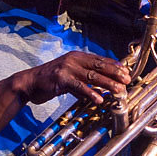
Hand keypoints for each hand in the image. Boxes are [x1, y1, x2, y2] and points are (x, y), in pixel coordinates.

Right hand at [16, 51, 130, 105]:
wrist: (29, 83)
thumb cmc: (50, 80)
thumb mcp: (69, 74)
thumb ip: (83, 77)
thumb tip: (101, 85)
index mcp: (77, 57)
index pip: (100, 60)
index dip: (114, 66)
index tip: (126, 72)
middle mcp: (73, 60)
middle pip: (99, 66)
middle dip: (115, 74)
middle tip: (127, 80)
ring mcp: (67, 68)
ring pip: (92, 76)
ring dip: (108, 84)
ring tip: (119, 91)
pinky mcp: (61, 79)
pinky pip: (79, 87)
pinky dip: (90, 93)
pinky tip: (99, 99)